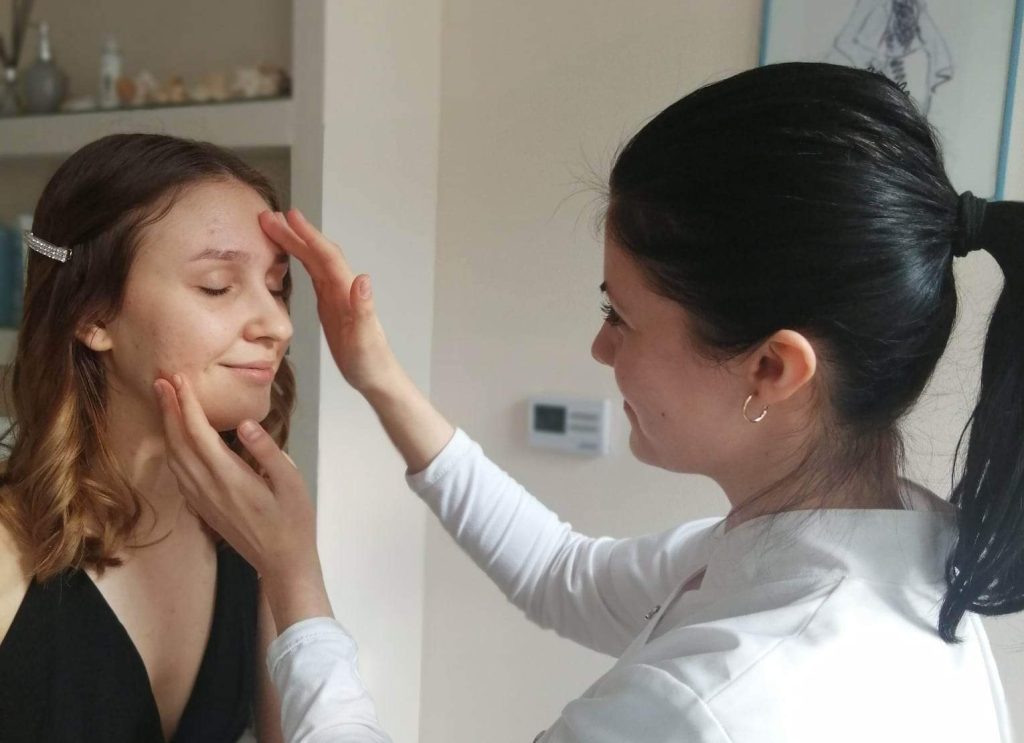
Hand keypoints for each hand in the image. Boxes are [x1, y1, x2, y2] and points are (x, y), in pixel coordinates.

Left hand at [154, 373, 332, 632]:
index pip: (199, 433)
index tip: (179, 379)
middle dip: (169, 409)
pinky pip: (178, 473)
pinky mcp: (202, 507)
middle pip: (178, 442)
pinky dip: (172, 449)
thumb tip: (246, 424)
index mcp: (230, 477)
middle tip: (161, 380)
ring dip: (167, 427)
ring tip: (166, 403)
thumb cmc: (293, 521)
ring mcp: (202, 499)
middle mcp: (208, 487)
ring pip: (174, 457)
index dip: (187, 404)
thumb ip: (268, 452)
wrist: (281, 562)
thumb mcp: (292, 483)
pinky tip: (175, 440)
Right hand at [259, 209, 401, 395]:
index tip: (289, 217)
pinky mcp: (330, 305)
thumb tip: (363, 279)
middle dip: (294, 234)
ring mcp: (336, 296)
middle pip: (317, 253)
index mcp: (348, 293)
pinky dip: (300, 261)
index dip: (308, 236)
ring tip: (273, 227)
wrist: (376, 377)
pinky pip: (313, 275)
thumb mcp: (366, 340)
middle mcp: (343, 289)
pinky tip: (289, 256)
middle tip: (267, 216)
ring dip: (295, 243)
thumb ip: (364, 309)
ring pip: (314, 261)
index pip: (327, 257)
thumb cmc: (371, 362)